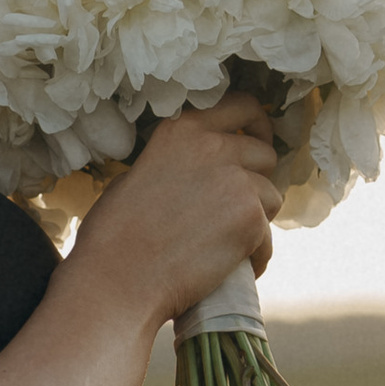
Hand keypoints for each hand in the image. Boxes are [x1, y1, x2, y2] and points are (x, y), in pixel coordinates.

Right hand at [73, 97, 281, 320]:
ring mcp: (235, 181)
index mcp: (181, 130)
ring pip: (270, 197)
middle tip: (236, 208)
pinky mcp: (250, 219)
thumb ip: (174, 163)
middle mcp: (212, 146)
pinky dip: (253, 256)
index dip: (258, 127)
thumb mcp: (136, 176)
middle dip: (257, 181)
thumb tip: (197, 172)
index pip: (243, 106)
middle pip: (265, 154)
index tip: (258, 143)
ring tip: (225, 245)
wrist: (119, 279)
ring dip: (255, 220)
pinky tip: (228, 269)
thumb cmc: (114, 237)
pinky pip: (267, 238)